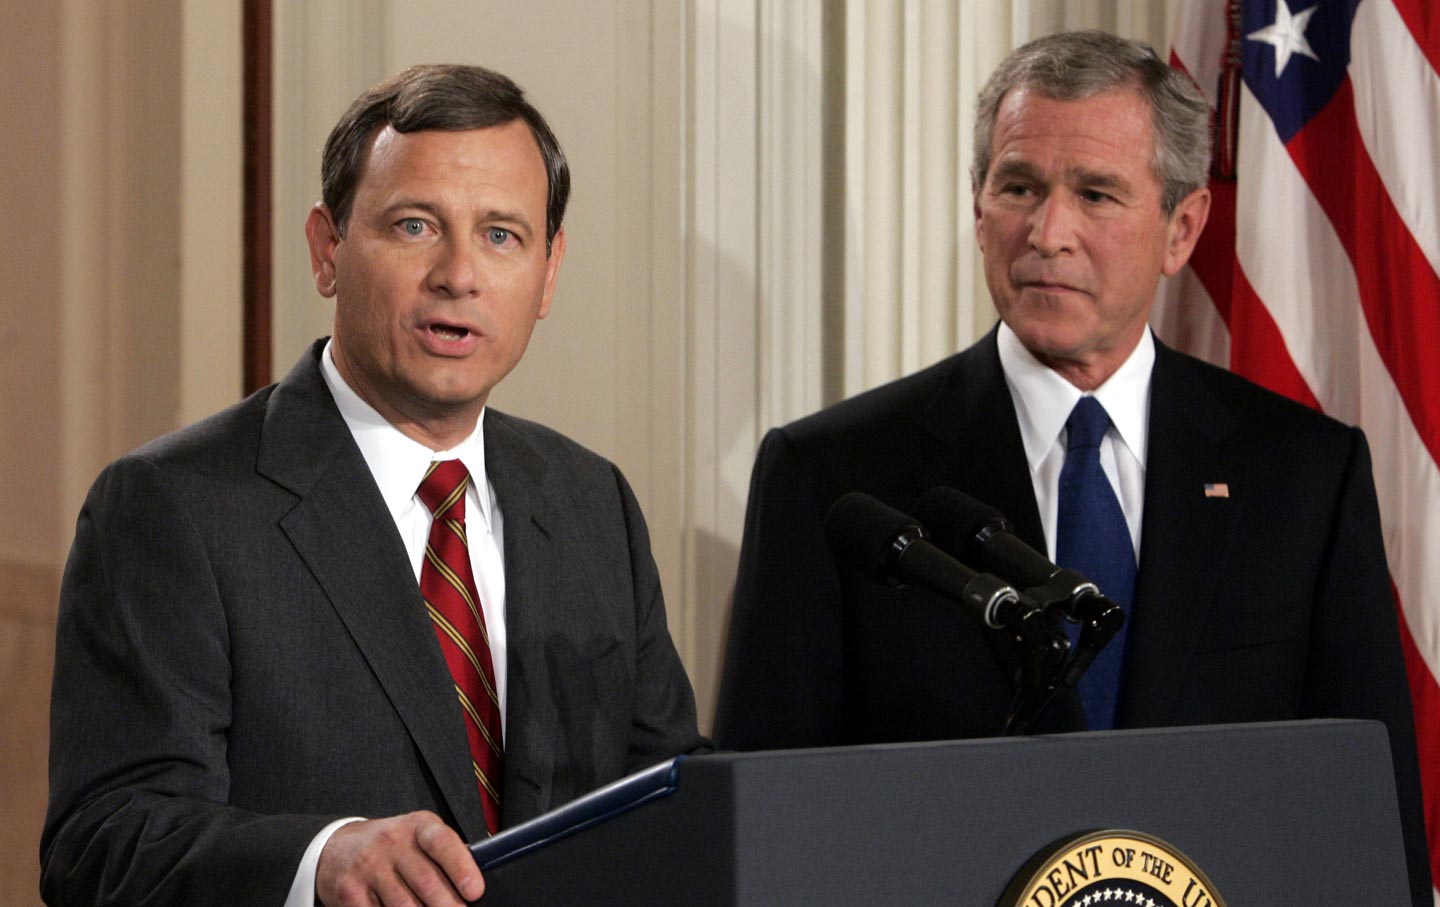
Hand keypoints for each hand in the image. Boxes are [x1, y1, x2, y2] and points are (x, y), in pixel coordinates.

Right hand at [316, 811, 485, 905]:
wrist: (340, 848)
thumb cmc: (392, 846)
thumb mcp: (419, 837)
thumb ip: (445, 856)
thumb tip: (470, 888)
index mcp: (417, 826)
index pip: (442, 843)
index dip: (461, 868)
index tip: (475, 892)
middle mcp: (391, 842)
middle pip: (426, 882)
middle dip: (448, 905)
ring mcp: (368, 866)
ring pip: (404, 905)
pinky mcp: (350, 891)